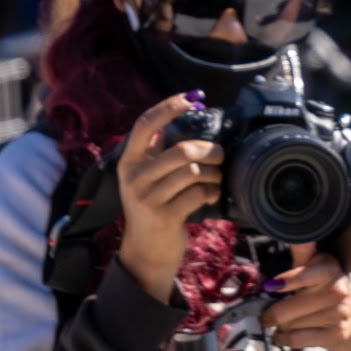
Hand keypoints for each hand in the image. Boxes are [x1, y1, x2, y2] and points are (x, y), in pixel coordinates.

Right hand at [116, 94, 224, 302]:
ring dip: (215, 174)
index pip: (144, 125)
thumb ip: (158, 152)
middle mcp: (134, 177)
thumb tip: (182, 119)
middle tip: (221, 155)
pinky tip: (212, 195)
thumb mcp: (146, 177)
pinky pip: (199, 193)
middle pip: (182, 150)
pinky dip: (212, 192)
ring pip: (194, 171)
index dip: (168, 107)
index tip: (191, 98)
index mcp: (129, 162)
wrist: (145, 252)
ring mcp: (148, 198)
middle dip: (210, 150)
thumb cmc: (154, 207)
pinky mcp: (164, 216)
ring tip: (217, 179)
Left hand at [260, 244, 350, 350]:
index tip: (273, 285)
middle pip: (286, 308)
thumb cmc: (326, 291)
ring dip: (280, 327)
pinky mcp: (335, 335)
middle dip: (270, 314)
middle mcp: (337, 290)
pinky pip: (295, 340)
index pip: (306, 274)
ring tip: (285, 322)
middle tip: (267, 314)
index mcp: (329, 269)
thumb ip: (301, 252)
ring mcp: (338, 314)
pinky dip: (284, 339)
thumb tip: (290, 228)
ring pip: (288, 325)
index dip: (290, 280)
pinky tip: (286, 334)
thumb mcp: (315, 269)